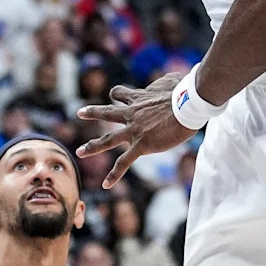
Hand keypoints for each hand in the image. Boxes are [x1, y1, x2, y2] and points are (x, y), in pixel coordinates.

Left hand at [77, 73, 194, 187]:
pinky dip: (114, 174)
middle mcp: (132, 113)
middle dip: (92, 113)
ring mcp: (134, 130)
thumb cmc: (183, 90)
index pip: (120, 93)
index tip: (115, 96)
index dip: (117, 94)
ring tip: (79, 152)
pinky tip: (106, 185)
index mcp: (139, 97)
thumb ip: (165, 81)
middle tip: (79, 112)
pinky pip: (124, 162)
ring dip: (93, 146)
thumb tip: (172, 81)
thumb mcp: (172, 80)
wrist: (186, 105)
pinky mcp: (142, 145)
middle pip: (107, 112)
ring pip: (108, 140)